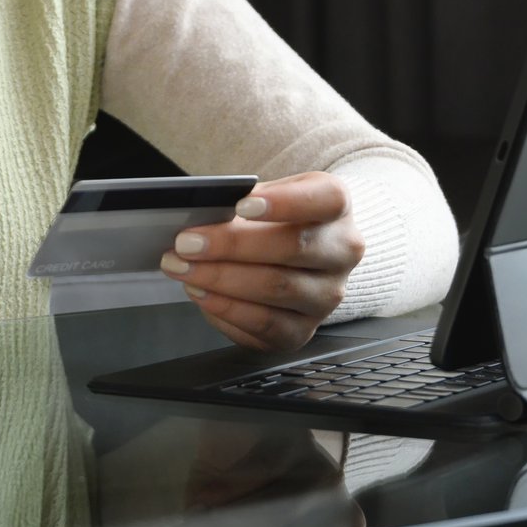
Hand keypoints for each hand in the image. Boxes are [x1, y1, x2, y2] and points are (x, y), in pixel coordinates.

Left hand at [159, 173, 365, 351]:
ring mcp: (327, 295)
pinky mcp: (305, 331)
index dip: (285, 203)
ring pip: (277, 288)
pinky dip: (227, 310)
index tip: (241, 205)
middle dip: (232, 246)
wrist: (298, 254)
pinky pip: (266, 326)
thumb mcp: (265, 196)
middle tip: (187, 243)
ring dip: (221, 280)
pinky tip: (201, 294)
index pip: (325, 200)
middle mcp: (342, 251)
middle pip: (293, 247)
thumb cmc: (277, 220)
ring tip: (184, 269)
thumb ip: (240, 200)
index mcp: (336, 206)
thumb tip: (200, 214)